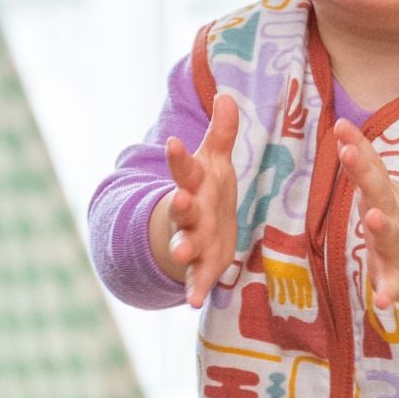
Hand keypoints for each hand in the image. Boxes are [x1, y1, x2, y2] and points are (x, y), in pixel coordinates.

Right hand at [160, 93, 240, 307]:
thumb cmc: (206, 192)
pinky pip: (196, 279)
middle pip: (181, 208)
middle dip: (180, 205)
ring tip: (181, 254)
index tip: (172, 143)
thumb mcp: (214, 163)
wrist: (189, 234)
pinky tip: (192, 302)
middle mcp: (188, 212)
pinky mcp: (200, 266)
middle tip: (179, 200)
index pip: (184, 169)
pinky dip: (194, 289)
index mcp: (193, 184)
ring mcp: (190, 240)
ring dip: (182, 247)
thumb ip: (221, 134)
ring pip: (184, 243)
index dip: (177, 158)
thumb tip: (227, 95)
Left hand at [334, 120, 398, 318]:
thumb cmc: (398, 222)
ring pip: (389, 235)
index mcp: (386, 197)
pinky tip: (382, 301)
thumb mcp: (383, 191)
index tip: (341, 127)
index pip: (370, 167)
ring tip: (372, 218)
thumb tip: (342, 126)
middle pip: (379, 192)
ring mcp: (398, 246)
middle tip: (350, 153)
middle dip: (365, 173)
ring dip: (381, 226)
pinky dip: (388, 291)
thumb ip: (365, 164)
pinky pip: (393, 284)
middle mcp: (394, 216)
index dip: (357, 147)